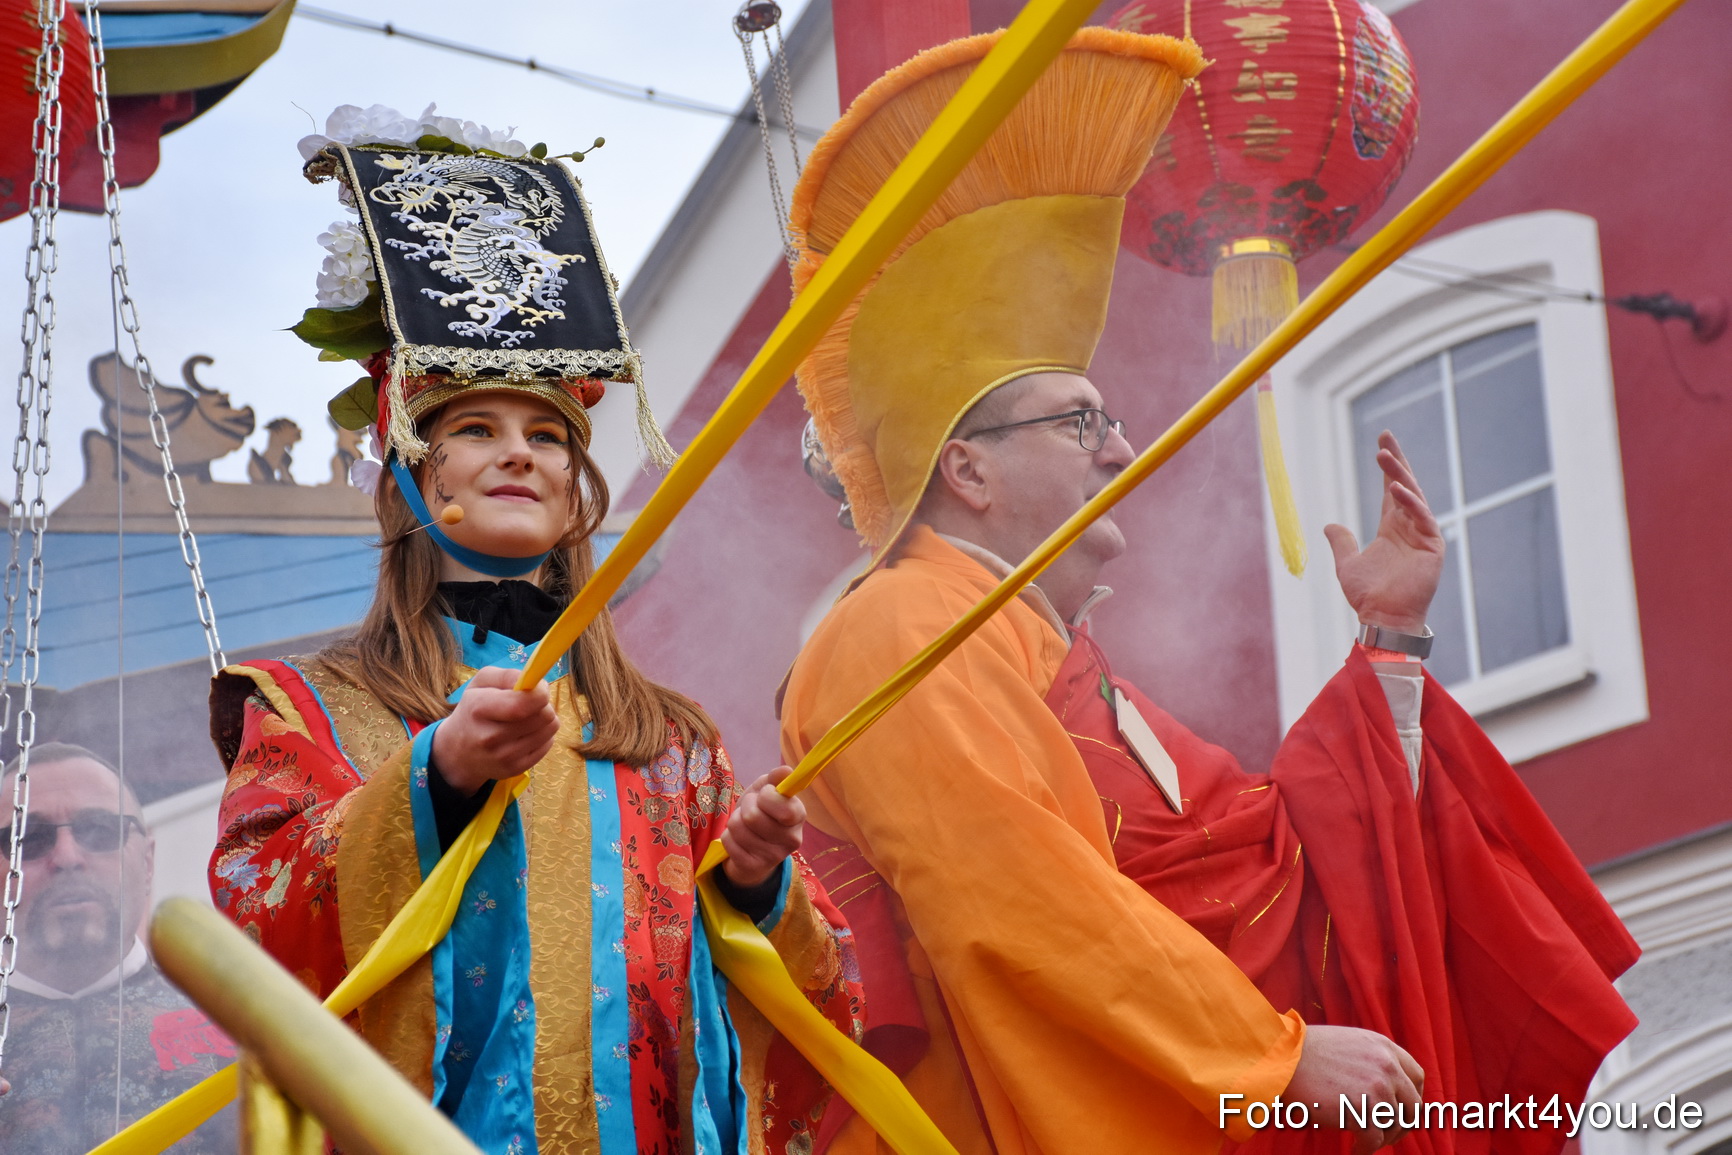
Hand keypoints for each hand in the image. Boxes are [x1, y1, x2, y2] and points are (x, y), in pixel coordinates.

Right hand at [431, 666, 559, 794]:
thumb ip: (508, 676)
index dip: (540, 692)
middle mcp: (490, 737)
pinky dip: (543, 735)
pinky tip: (526, 733)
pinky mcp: (515, 768)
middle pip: (543, 715)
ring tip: (527, 718)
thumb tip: (537, 683)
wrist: (458, 751)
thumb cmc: (474, 710)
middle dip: (543, 704)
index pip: (523, 704)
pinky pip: (548, 744)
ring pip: (550, 729)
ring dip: (545, 719)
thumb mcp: (481, 684)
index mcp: (479, 709)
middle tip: (530, 704)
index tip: (538, 688)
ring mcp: (504, 757)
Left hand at [721, 767, 804, 889]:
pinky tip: (738, 839)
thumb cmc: (762, 813)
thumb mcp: (767, 792)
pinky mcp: (754, 866)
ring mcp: (773, 856)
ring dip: (734, 821)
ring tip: (743, 824)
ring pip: (737, 827)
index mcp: (799, 816)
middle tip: (750, 809)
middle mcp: (792, 839)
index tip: (764, 795)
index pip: (784, 809)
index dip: (766, 796)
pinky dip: (728, 836)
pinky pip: (728, 842)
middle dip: (745, 806)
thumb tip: (786, 770)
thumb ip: (775, 779)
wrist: (753, 849)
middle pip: (753, 816)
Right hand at [1286, 1025, 1424, 1153]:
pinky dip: (1366, 1150)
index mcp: (1383, 1047)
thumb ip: (1371, 1060)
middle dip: (1401, 1125)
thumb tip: (1384, 1087)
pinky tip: (1355, 1150)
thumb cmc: (1303, 1052)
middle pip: (1413, 1106)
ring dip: (1381, 1139)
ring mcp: (1377, 1087)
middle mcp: (1386, 1065)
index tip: (1401, 1111)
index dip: (1412, 1098)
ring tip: (1363, 1141)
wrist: (1279, 1056)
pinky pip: (1375, 1140)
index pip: (1417, 1076)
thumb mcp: (1348, 1044)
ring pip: (1394, 1126)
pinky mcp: (1362, 1109)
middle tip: (1385, 1135)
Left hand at [1324, 431, 1444, 634]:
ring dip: (1399, 475)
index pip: (1391, 489)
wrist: (1382, 618)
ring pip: (1414, 497)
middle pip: (1405, 485)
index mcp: (1392, 527)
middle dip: (1396, 460)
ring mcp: (1423, 535)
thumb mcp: (1348, 563)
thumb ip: (1341, 542)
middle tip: (1386, 435)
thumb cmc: (1368, 595)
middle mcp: (1410, 527)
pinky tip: (1396, 489)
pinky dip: (1411, 503)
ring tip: (1384, 456)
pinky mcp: (1432, 547)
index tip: (1382, 441)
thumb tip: (1329, 525)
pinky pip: (1423, 518)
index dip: (1388, 466)